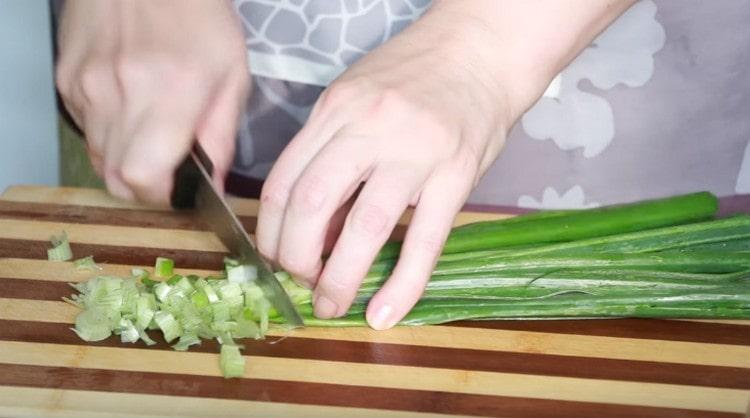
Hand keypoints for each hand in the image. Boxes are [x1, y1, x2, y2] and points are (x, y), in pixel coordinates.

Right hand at [56, 0, 249, 203]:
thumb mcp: (232, 74)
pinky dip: (108, 134)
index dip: (160, 196)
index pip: (142, 177)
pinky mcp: (66, 79)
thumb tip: (215, 188)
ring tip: (151, 131)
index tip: (178, 189)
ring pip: (98, 158)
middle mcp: (118, 93)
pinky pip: (86, 130)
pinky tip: (130, 107)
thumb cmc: (200, 18)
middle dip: (145, 186)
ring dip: (126, 161)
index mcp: (168, 92)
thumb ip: (221, 136)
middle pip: (115, 178)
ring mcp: (85, 86)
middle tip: (168, 168)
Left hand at [256, 9, 514, 329]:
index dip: (271, 232)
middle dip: (295, 259)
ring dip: (338, 278)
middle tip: (300, 283)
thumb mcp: (356, 97)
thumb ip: (330, 151)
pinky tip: (385, 313)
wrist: (481, 50)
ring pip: (364, 226)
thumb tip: (314, 225)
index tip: (274, 258)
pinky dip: (402, 285)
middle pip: (311, 204)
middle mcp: (368, 127)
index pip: (283, 181)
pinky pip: (425, 241)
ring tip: (330, 305)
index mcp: (335, 109)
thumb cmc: (415, 76)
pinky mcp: (457, 175)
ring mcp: (415, 152)